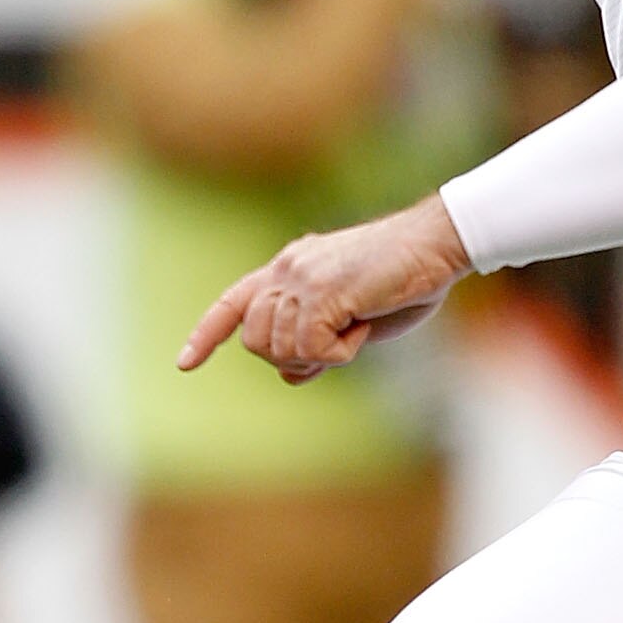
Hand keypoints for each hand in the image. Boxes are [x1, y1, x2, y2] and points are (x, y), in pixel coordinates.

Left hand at [177, 194, 472, 382]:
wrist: (437, 246)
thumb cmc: (405, 280)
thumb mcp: (354, 320)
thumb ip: (317, 342)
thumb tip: (288, 376)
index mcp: (288, 269)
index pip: (233, 303)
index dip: (207, 335)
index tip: (185, 363)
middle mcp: (286, 270)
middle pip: (256, 342)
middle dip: (292, 358)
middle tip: (337, 346)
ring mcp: (300, 278)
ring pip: (281, 350)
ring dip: (323, 355)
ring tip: (357, 327)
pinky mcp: (322, 291)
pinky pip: (312, 348)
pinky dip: (342, 352)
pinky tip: (363, 326)